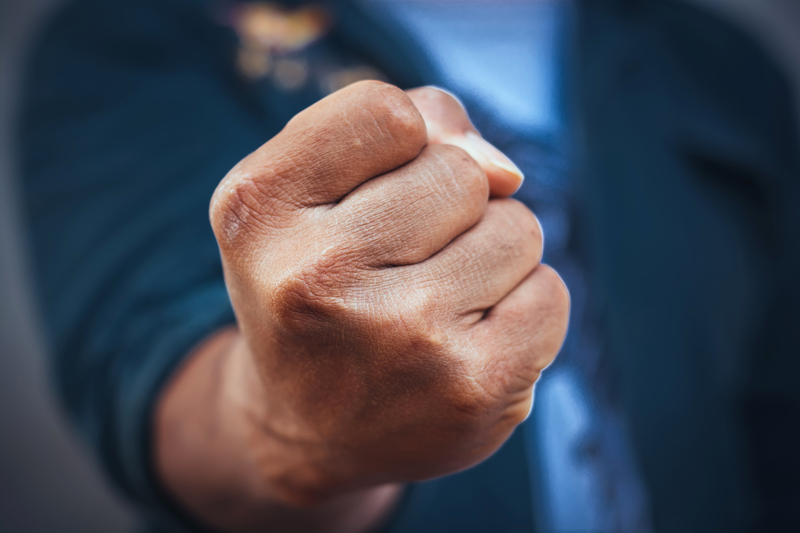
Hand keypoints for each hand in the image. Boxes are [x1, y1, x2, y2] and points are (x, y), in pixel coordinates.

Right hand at [209, 81, 568, 505]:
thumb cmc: (320, 287)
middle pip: (462, 172)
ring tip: (431, 305)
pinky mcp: (471, 388)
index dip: (400, 142)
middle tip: (397, 265)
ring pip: (516, 228)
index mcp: (259, 210)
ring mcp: (399, 337)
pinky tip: (467, 342)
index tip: (370, 192)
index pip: (386, 111)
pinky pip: (550, 292)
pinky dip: (522, 307)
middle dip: (449, 206)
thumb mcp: (310, 192)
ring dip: (489, 256)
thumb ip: (406, 131)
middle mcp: (316, 276)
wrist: (307, 431)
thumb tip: (505, 171)